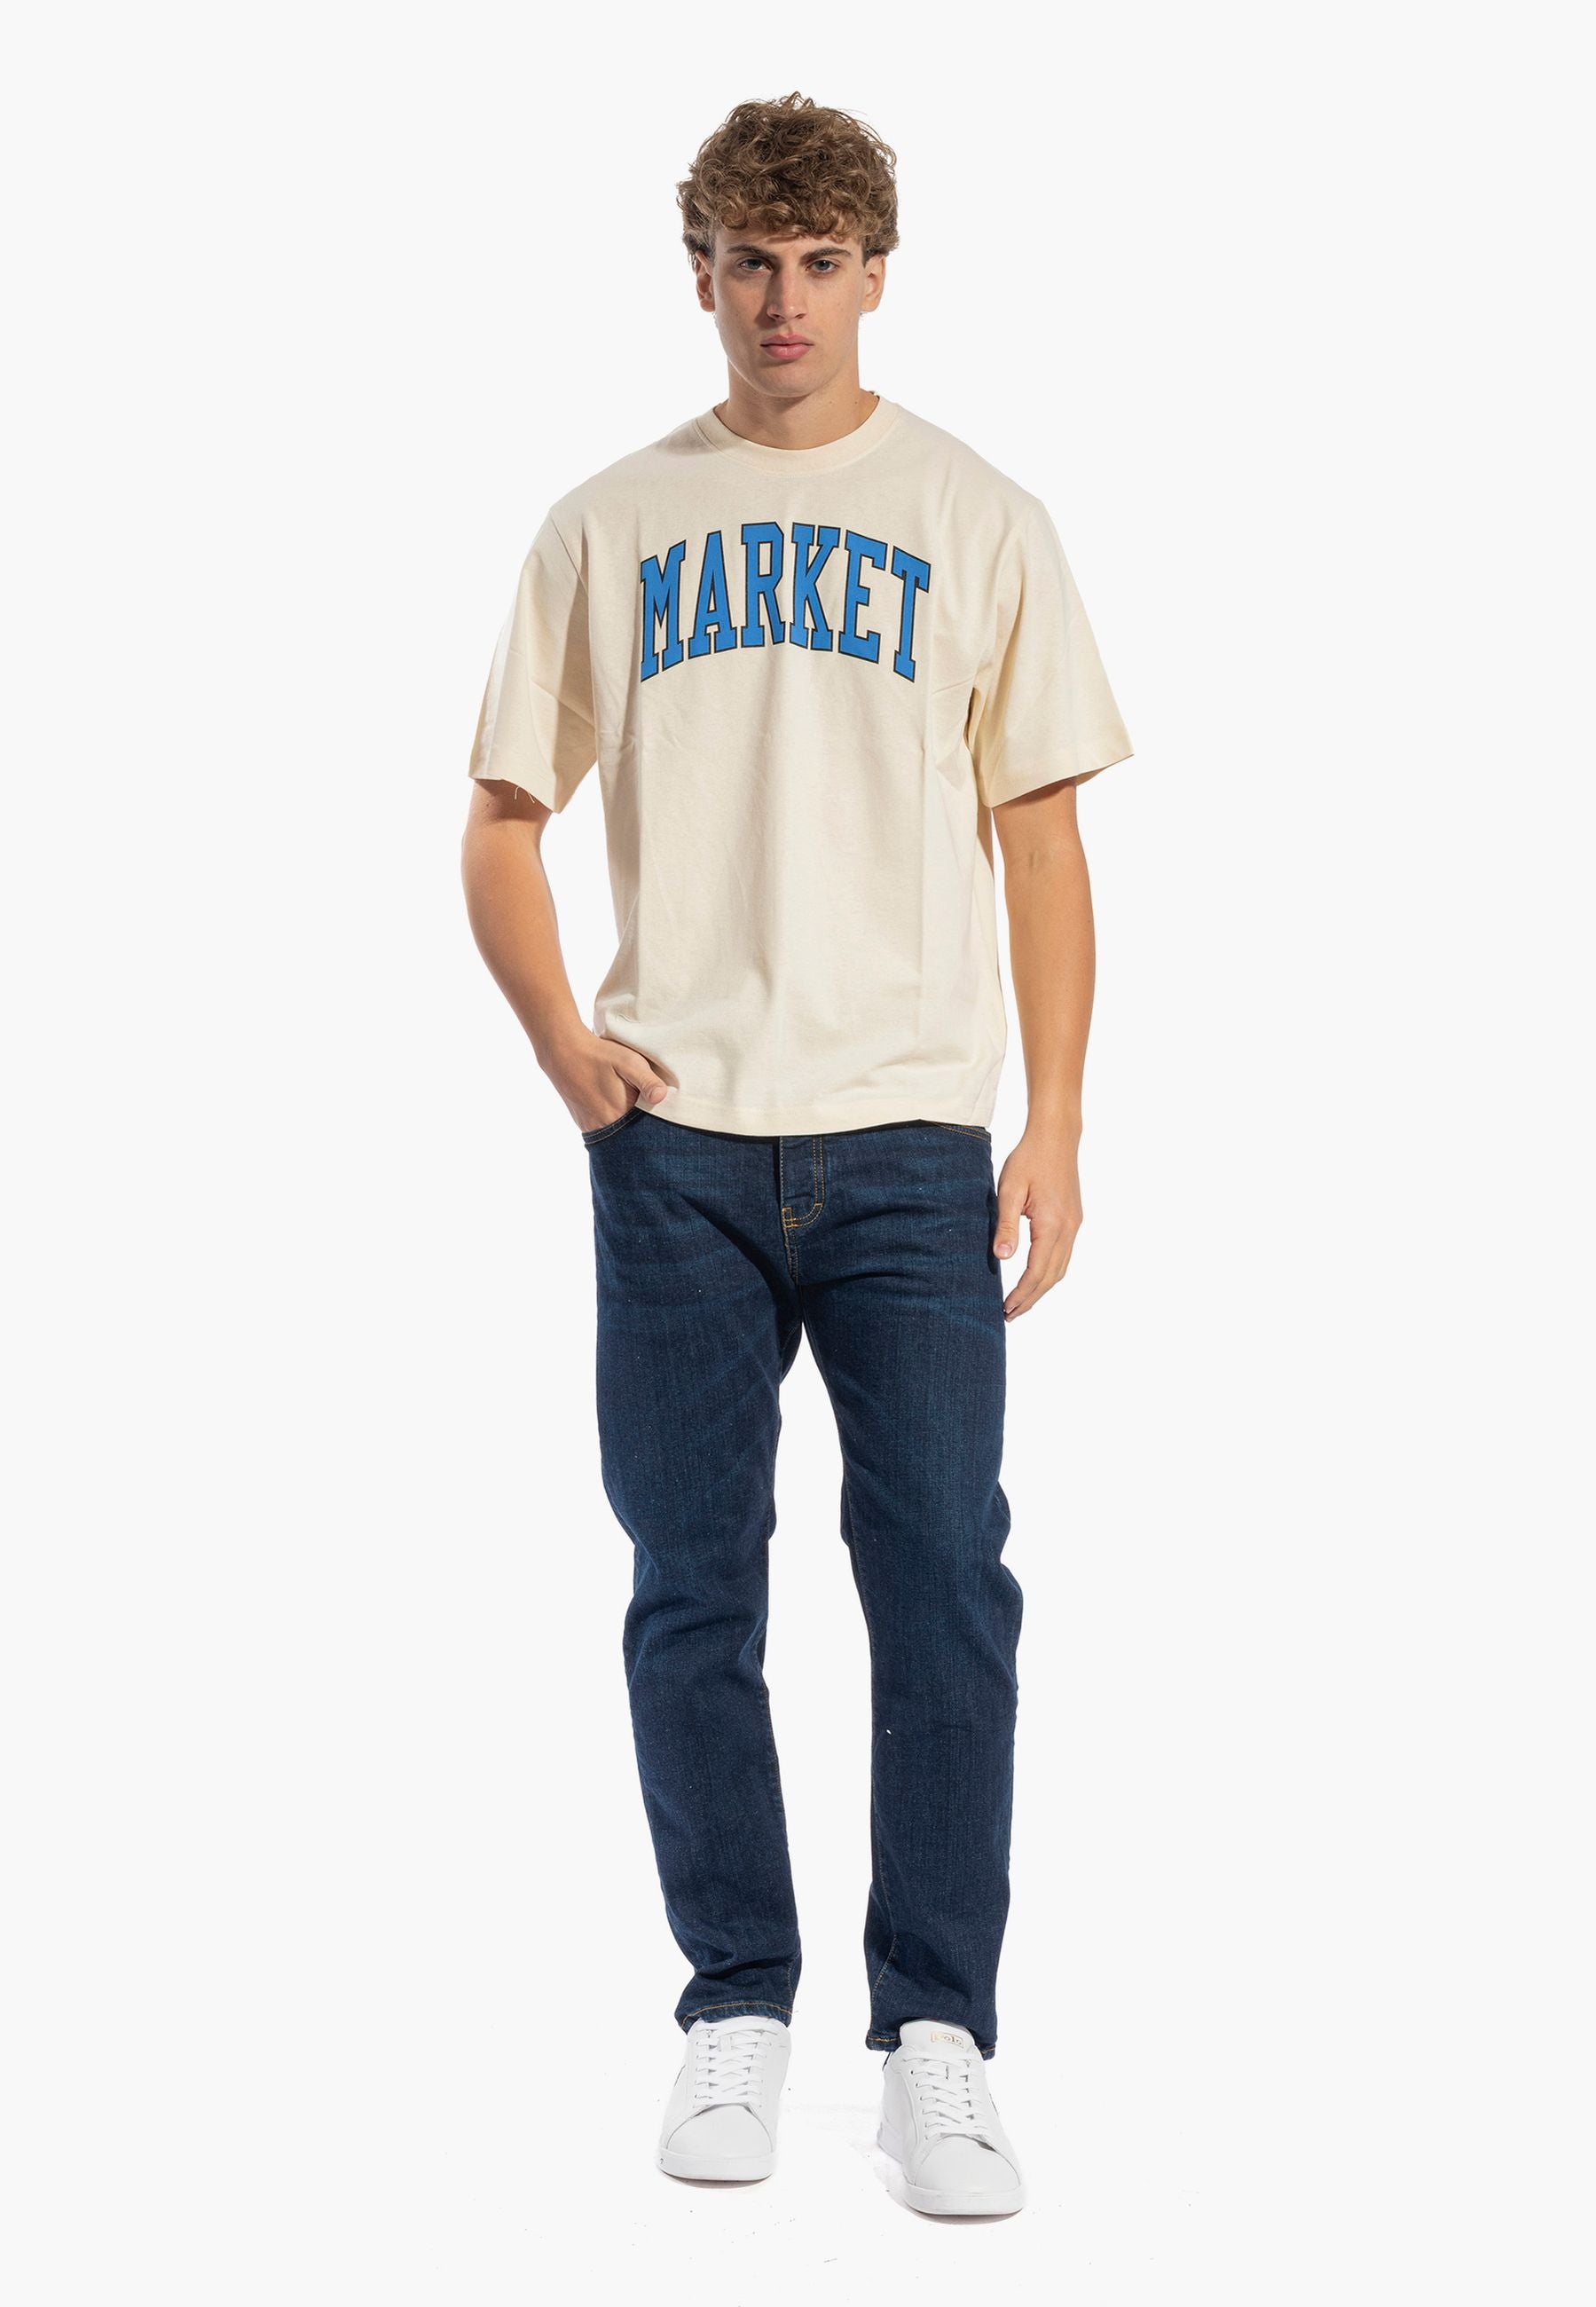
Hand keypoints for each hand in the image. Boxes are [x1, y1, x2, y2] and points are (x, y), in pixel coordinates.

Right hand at [549, 1031, 671, 1133]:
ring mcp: (591, 1128)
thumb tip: (661, 1097)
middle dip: (642, 1125)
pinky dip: (613, 1122)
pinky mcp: (583, 1123)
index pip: (647, 1130)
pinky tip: (613, 1105)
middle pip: (632, 1136)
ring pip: (618, 1134)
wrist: (562, 1052)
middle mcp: (604, 1128)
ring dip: (627, 1124)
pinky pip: (604, 1130)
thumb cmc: (599, 1055)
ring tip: (627, 1103)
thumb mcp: (629, 1062)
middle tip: (644, 1103)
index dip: (657, 1122)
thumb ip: (647, 1081)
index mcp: (619, 1116)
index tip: (661, 1109)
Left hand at [992, 1122, 1083, 1320]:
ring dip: (1041, 1288)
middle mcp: (1068, 1229)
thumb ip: (1006, 1225)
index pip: (1036, 1271)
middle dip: (1031, 1299)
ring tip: (1021, 1303)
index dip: (1021, 1294)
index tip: (1005, 1309)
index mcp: (1052, 1224)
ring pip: (1061, 1268)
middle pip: (1052, 1276)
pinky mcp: (1074, 1219)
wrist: (1056, 1137)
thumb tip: (1002, 1258)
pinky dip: (1049, 1272)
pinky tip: (1035, 1277)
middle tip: (1009, 1315)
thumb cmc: (1028, 1159)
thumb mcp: (1009, 1190)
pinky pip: (1064, 1255)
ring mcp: (1074, 1225)